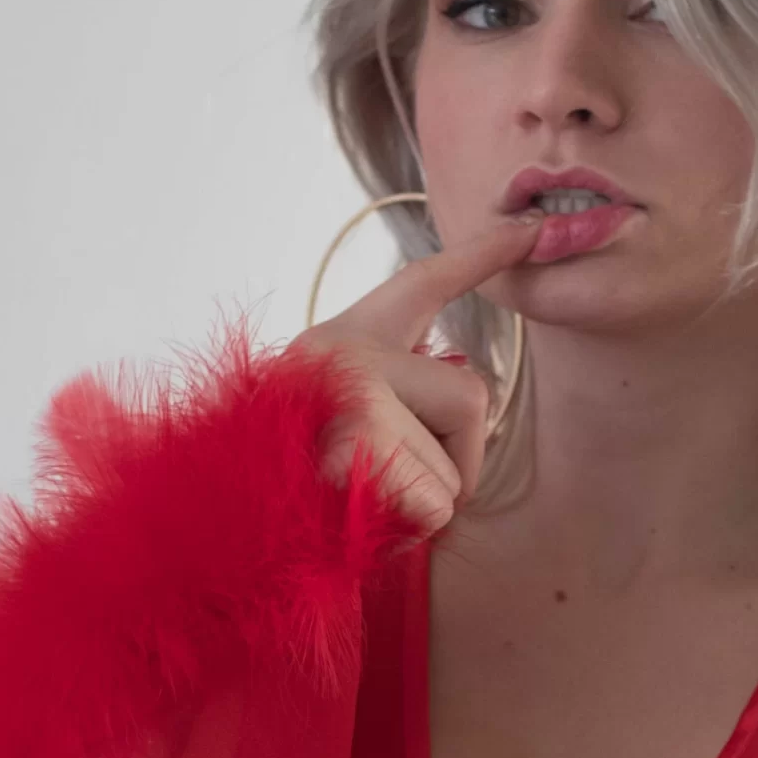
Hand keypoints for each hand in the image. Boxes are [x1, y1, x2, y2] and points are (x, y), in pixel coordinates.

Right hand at [289, 212, 542, 532]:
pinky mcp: (352, 445)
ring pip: (456, 465)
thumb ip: (409, 416)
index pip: (423, 283)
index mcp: (345, 339)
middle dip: (454, 461)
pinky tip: (358, 518)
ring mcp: (347, 393)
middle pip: (471, 400)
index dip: (482, 253)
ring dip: (424, 503)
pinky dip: (410, 528)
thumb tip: (461, 457)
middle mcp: (344, 351)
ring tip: (360, 500)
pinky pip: (434, 503)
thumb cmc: (297, 485)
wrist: (224, 529)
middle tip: (388, 480)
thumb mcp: (351, 433)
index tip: (532, 228)